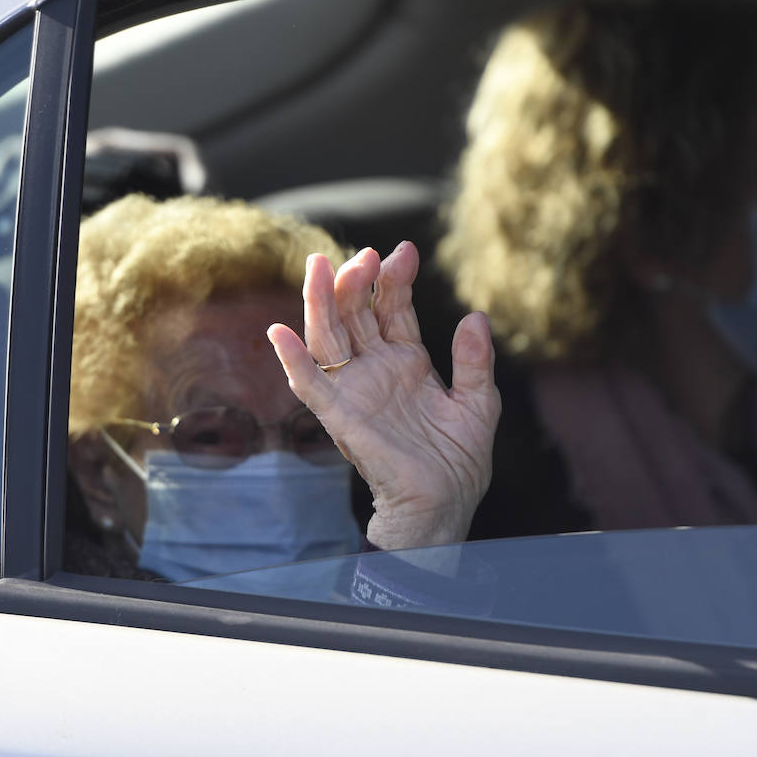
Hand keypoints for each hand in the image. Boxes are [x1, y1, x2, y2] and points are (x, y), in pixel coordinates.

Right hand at [267, 242, 500, 550]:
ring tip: (319, 266)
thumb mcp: (477, 402)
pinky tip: (278, 332)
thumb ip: (474, 360)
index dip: (395, 280)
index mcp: (406, 360)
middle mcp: (375, 368)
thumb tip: (475, 316)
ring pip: (328, 337)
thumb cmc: (458, 459)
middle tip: (366, 255)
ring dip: (320, 303)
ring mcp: (354, 390)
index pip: (392, 308)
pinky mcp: (340, 417)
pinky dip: (292, 361)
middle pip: (354, 314)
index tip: (404, 252)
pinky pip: (310, 386)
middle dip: (357, 282)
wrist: (442, 505)